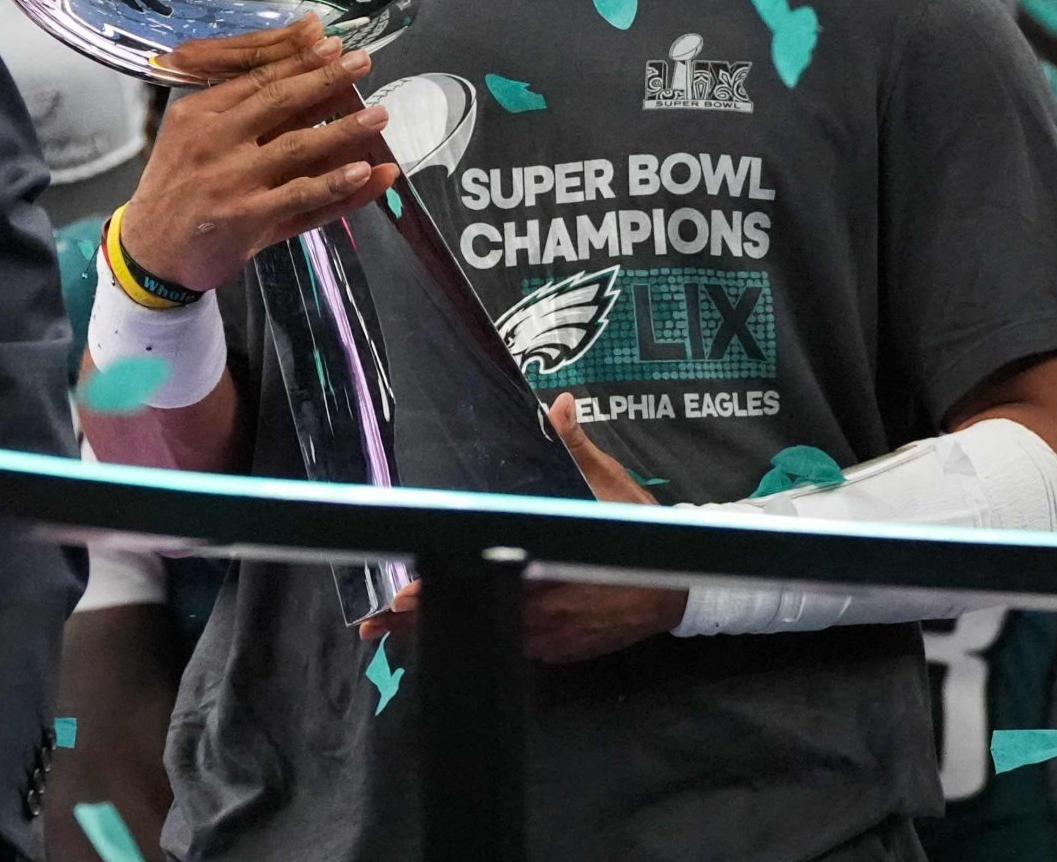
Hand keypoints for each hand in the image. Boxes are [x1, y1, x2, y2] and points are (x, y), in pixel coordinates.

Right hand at [116, 18, 398, 295]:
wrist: (149, 252)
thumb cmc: (179, 186)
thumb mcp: (194, 136)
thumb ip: (242, 103)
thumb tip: (291, 66)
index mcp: (198, 113)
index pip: (256, 77)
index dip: (299, 59)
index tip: (333, 43)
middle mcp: (212, 141)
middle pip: (279, 102)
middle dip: (326, 78)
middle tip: (363, 62)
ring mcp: (230, 181)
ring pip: (298, 148)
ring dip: (344, 130)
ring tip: (379, 116)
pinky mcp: (245, 219)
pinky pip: (300, 197)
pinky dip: (336, 184)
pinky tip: (365, 170)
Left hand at [358, 397, 687, 664]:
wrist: (680, 587)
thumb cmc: (639, 534)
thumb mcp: (612, 487)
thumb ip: (578, 450)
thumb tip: (559, 405)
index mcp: (549, 568)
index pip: (482, 578)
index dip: (440, 588)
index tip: (400, 597)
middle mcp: (545, 610)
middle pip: (474, 612)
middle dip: (424, 619)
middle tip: (377, 622)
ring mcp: (551, 637)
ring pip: (489, 632)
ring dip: (447, 628)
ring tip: (397, 629)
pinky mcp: (559, 652)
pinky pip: (516, 644)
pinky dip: (486, 633)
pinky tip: (458, 628)